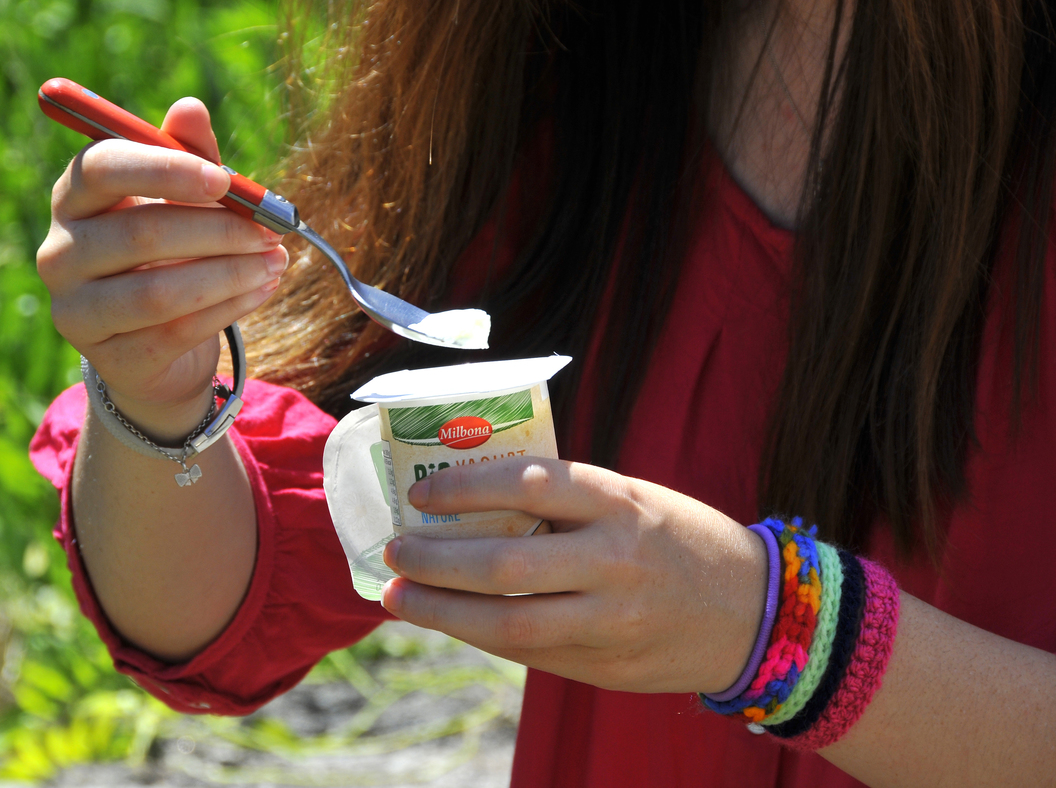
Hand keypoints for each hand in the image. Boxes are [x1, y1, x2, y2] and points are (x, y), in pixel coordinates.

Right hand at [36, 98, 287, 439]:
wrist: (156, 348)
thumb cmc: (169, 255)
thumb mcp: (181, 201)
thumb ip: (188, 157)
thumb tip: (190, 107)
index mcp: (73, 198)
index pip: (103, 168)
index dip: (167, 170)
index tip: (225, 179)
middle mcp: (60, 252)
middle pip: (140, 233)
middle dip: (218, 230)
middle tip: (271, 230)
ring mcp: (76, 310)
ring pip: (159, 292)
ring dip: (230, 274)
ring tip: (275, 262)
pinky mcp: (108, 358)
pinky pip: (176, 331)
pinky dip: (229, 308)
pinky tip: (261, 290)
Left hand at [380, 458, 768, 693]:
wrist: (756, 614)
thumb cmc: (680, 541)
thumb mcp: (633, 500)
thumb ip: (567, 504)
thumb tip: (475, 507)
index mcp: (622, 502)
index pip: (529, 484)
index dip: (466, 487)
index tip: (421, 491)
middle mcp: (616, 561)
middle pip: (505, 563)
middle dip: (436, 559)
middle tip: (394, 549)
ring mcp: (612, 622)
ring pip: (509, 622)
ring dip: (442, 611)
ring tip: (398, 595)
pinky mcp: (606, 667)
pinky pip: (528, 653)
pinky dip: (481, 636)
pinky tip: (451, 621)